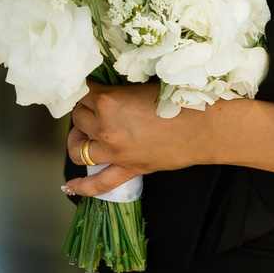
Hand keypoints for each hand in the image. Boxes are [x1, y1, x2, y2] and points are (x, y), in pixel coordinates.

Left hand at [62, 85, 229, 196]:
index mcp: (108, 101)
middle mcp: (105, 127)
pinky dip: (82, 187)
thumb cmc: (180, 101)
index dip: (90, 91)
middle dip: (85, 113)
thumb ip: (121, 90)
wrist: (204, 127)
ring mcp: (114, 152)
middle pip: (79, 118)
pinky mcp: (127, 169)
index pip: (84, 94)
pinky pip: (98, 184)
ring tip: (82, 138)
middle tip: (96, 109)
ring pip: (79, 149)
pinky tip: (69, 187)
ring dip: (77, 142)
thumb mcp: (144, 86)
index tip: (95, 90)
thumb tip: (110, 92)